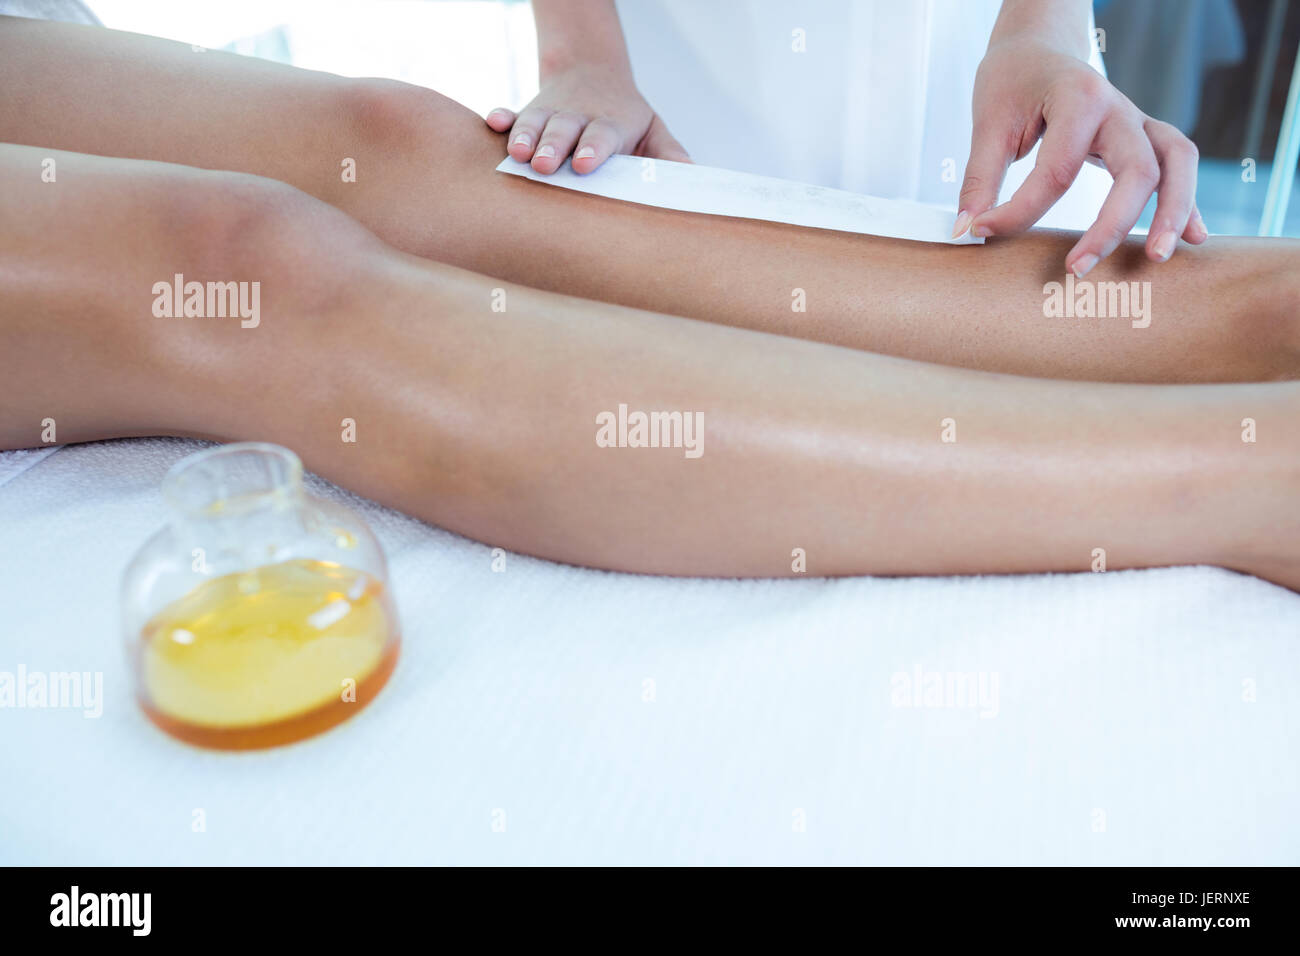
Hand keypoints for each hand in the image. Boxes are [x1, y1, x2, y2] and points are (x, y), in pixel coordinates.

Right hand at [486, 63, 689, 174]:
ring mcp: (551, 114)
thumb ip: (667, 152)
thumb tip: (691, 173)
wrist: (593, 72)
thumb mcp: (652, 129)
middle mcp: (577, 119)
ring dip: (524, 137)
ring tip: (516, 154)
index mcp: (610, 125)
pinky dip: (502, 118)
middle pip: (563, 130)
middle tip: (545, 165)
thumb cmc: (626, 117)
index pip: (602, 137)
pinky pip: (513, 113)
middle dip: (553, 146)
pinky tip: (492, 123)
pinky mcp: (528, 112)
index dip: (593, 150)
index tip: (585, 165)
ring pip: (534, 123)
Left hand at [956, 38, 1206, 275]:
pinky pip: (1179, 166)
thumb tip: (965, 230)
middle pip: (1137, 170)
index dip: (1019, 211)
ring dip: (1172, 211)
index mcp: (1079, 98)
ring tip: (1156, 257)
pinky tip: (1194, 238)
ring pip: (1177, 162)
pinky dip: (1187, 202)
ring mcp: (1139, 122)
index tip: (983, 232)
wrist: (1038, 50)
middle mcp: (1119, 109)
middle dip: (1112, 225)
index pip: (1057, 170)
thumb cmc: (1013, 82)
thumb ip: (979, 177)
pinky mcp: (1146, 136)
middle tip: (1077, 269)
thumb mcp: (988, 122)